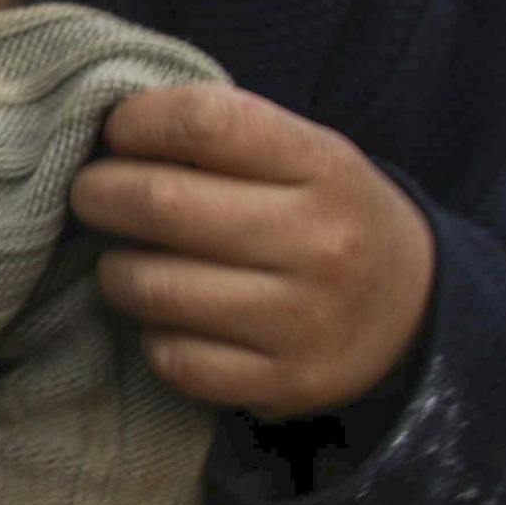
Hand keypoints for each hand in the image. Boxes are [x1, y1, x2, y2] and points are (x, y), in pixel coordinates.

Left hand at [73, 85, 435, 417]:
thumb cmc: (323, 214)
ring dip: (115, 271)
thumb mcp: (303, 154)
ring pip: (153, 287)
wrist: (413, 311)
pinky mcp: (285, 382)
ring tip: (125, 259)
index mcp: (324, 166)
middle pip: (161, 204)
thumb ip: (220, 134)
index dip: (136, 122)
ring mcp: (304, 319)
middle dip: (98, 194)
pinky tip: (168, 318)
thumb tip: (105, 127)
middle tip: (92, 195)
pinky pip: (173, 360)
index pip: (204, 121)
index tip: (118, 134)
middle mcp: (321, 242)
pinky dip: (154, 337)